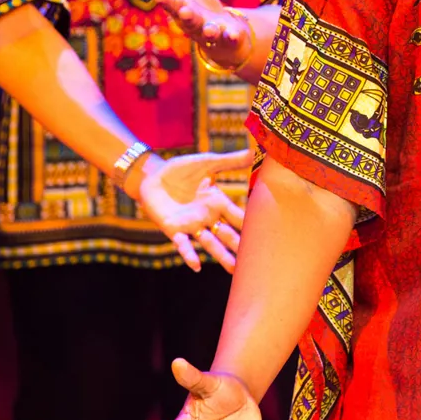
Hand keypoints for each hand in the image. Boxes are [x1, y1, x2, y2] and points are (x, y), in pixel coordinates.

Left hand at [136, 151, 248, 271]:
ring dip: (221, 256)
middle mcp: (207, 217)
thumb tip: (256, 150)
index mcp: (217, 202)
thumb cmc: (180, 170)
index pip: (238, 216)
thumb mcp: (208, 163)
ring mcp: (191, 225)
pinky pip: (183, 244)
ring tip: (234, 269)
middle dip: (240, 246)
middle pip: (228, 234)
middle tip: (257, 259)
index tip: (269, 235)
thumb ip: (231, 160)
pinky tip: (196, 266)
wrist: (151, 176)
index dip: (251, 225)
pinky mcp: (174, 230)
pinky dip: (189, 255)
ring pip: (210, 244)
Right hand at [151, 0, 252, 70]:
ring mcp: (212, 33)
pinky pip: (230, 39)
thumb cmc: (199, 7)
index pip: (172, 4)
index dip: (166, 0)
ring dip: (209, 31)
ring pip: (208, 33)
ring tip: (210, 29)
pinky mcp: (229, 38)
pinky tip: (234, 34)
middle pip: (189, 21)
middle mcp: (194, 24)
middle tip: (184, 10)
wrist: (223, 33)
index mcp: (181, 9)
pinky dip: (232, 37)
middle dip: (186, 16)